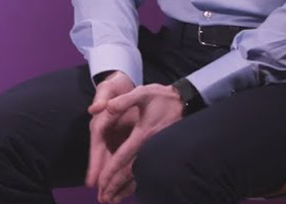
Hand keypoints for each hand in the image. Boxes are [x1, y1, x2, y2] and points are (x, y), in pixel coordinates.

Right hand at [86, 72, 135, 195]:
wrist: (121, 83)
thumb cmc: (115, 85)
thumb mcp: (110, 88)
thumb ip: (104, 98)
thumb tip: (95, 108)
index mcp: (100, 122)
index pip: (96, 145)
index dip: (95, 163)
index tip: (92, 181)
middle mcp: (103, 133)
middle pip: (102, 159)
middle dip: (101, 178)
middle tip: (102, 198)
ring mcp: (111, 138)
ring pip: (110, 162)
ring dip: (111, 179)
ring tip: (111, 199)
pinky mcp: (119, 139)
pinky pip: (120, 158)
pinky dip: (122, 172)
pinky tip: (125, 187)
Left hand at [95, 83, 185, 202]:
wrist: (184, 101)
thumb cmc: (161, 97)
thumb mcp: (142, 93)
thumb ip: (123, 101)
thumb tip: (106, 107)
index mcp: (143, 134)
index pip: (123, 156)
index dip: (111, 171)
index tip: (101, 183)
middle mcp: (149, 146)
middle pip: (130, 171)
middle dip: (115, 185)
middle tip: (103, 199)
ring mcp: (155, 150)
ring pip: (138, 174)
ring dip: (124, 188)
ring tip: (112, 200)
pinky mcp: (159, 151)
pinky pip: (146, 170)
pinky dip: (136, 182)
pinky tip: (128, 190)